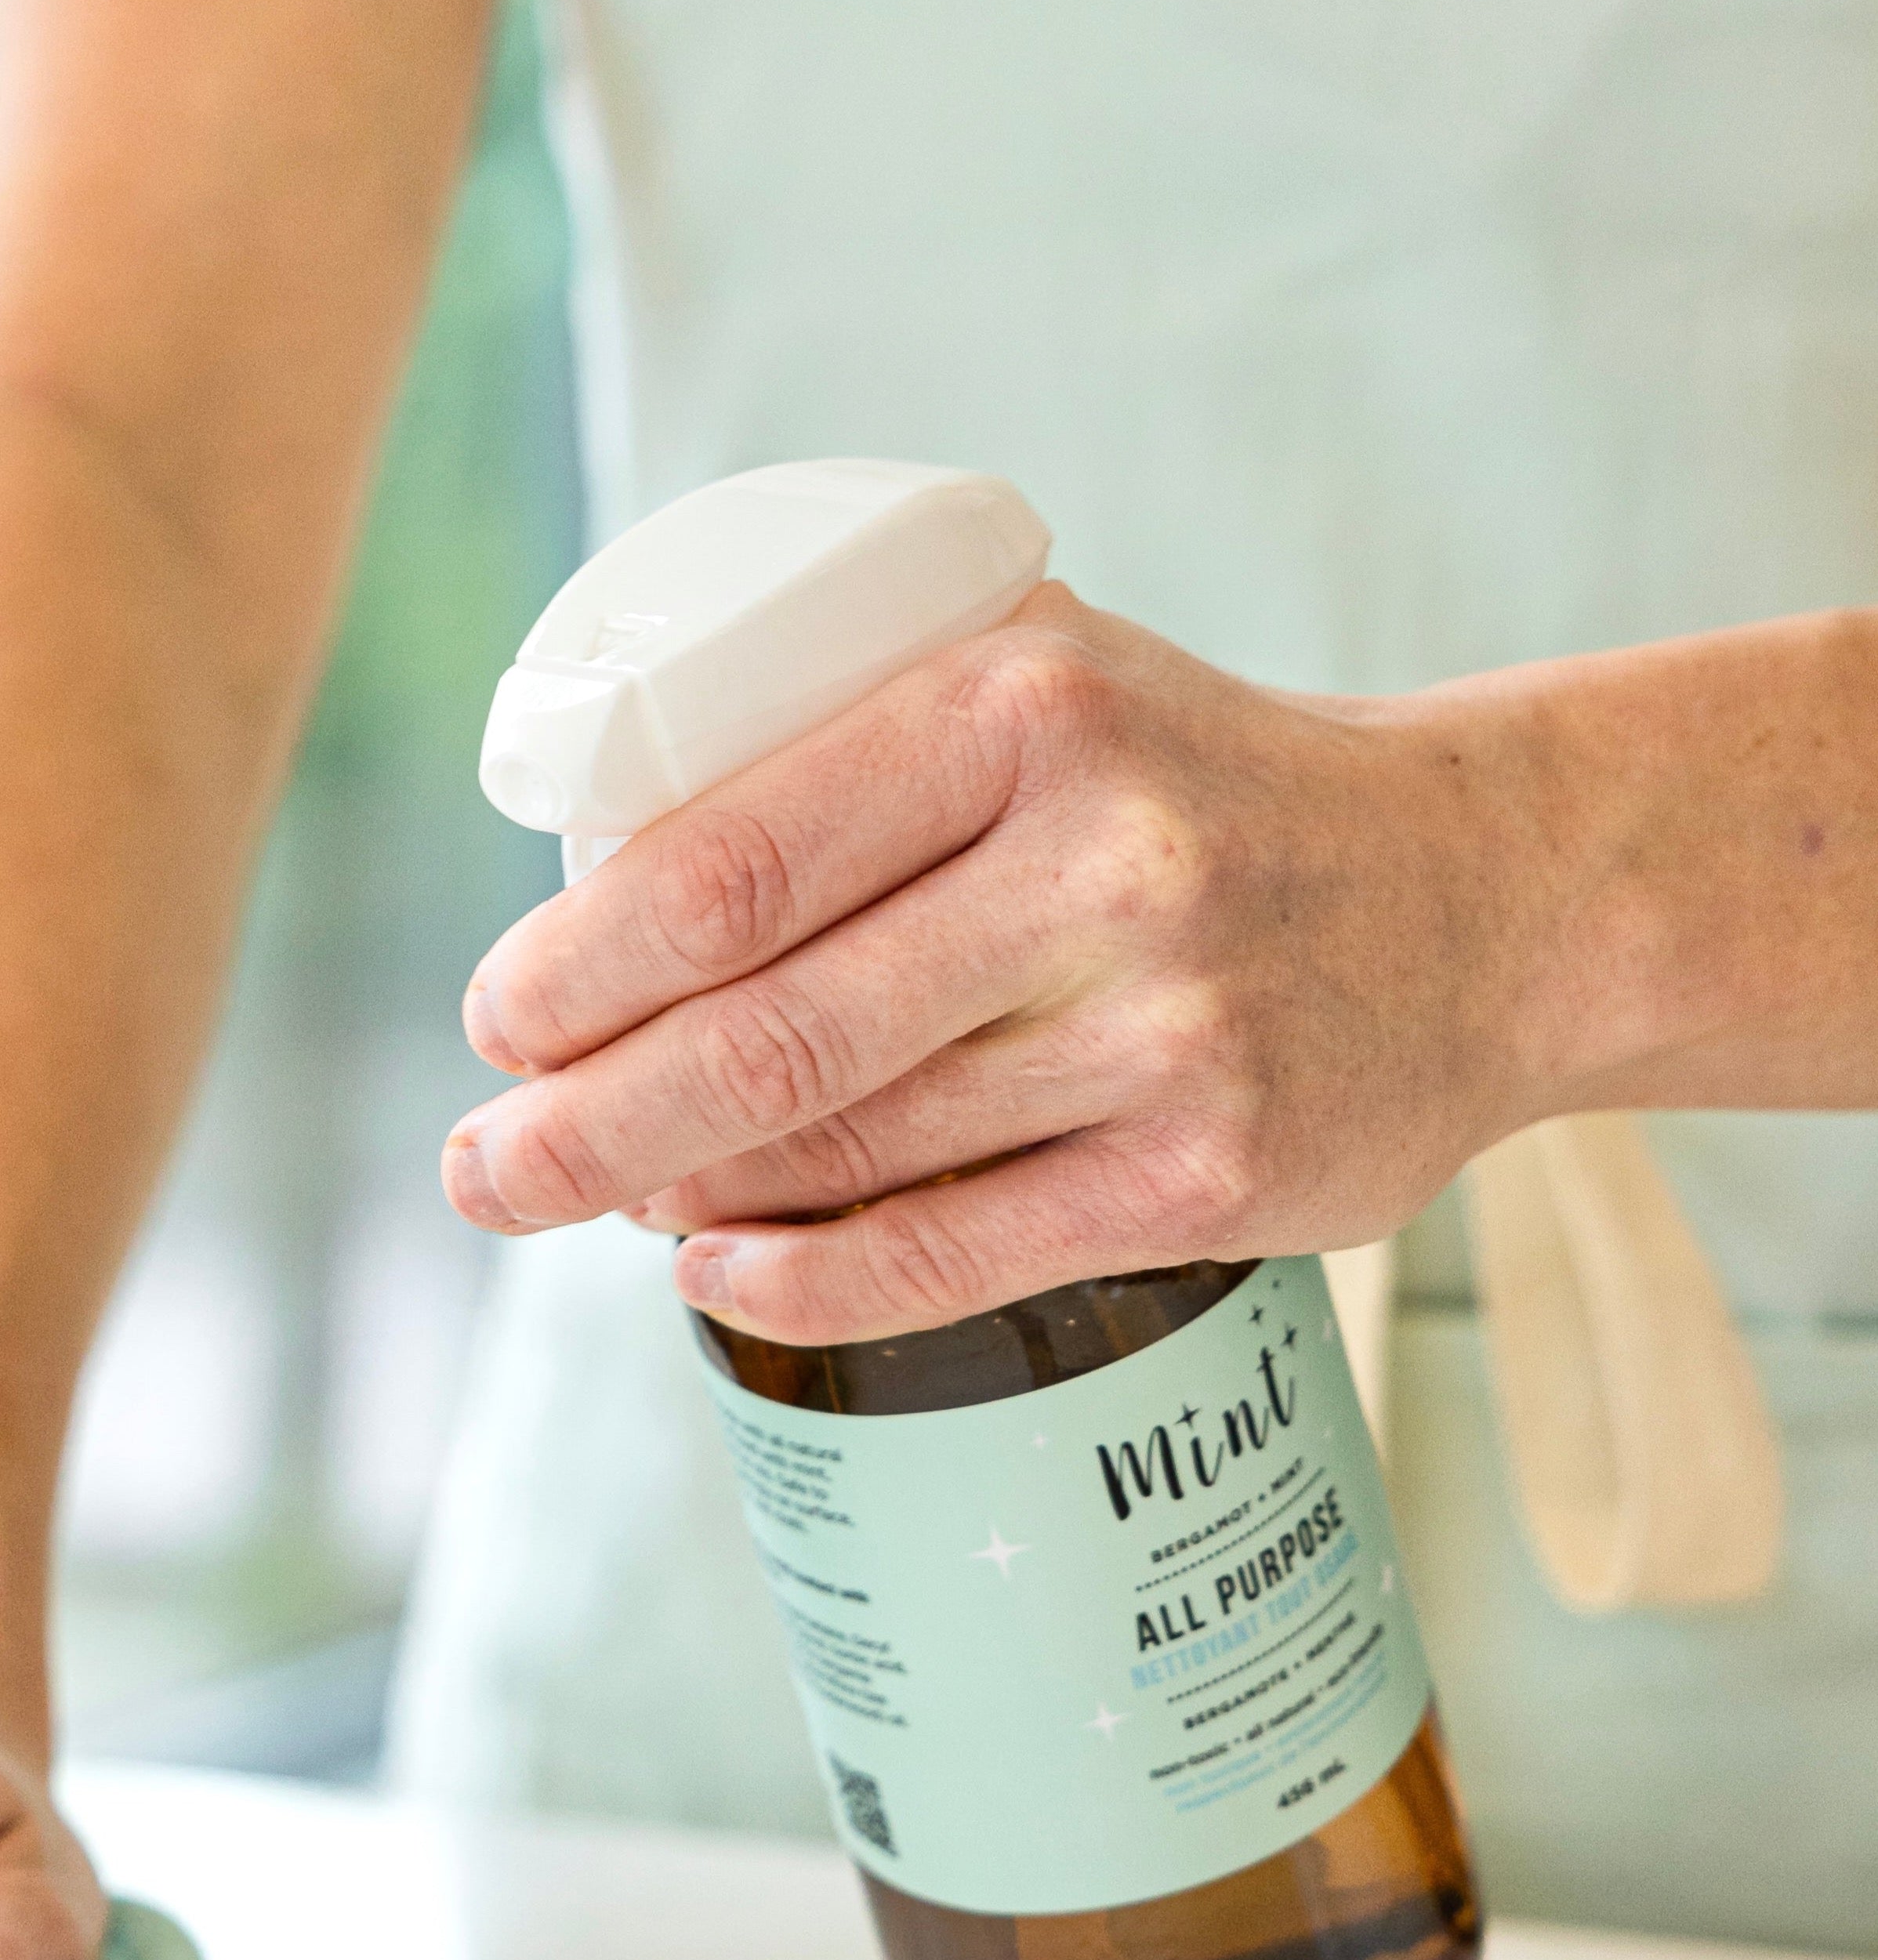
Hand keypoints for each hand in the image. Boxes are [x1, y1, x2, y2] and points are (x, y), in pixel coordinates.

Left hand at [441, 583, 1589, 1341]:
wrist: (1480, 896)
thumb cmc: (1192, 791)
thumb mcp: (1039, 677)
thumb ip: (846, 735)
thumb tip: (595, 890)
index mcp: (1018, 705)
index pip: (725, 866)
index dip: (573, 974)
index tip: (494, 1028)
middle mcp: (1098, 866)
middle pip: (758, 1040)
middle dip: (576, 1127)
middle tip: (480, 1171)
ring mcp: (1164, 1034)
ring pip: (841, 1154)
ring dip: (674, 1199)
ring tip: (596, 1203)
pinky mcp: (1212, 1179)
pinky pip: (948, 1255)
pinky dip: (798, 1283)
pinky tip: (712, 1275)